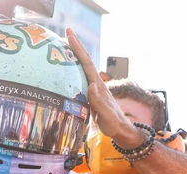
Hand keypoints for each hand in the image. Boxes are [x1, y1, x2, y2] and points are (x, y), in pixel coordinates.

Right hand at [66, 28, 144, 147]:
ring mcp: (94, 88)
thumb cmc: (114, 124)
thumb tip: (91, 86)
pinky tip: (69, 66)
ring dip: (76, 54)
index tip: (70, 36)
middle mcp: (96, 84)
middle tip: (68, 31)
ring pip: (83, 67)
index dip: (79, 50)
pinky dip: (76, 68)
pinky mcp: (92, 93)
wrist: (121, 129)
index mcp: (98, 87)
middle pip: (85, 61)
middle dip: (77, 46)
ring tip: (66, 44)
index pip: (87, 64)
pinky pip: (82, 77)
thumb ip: (99, 102)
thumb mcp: (107, 115)